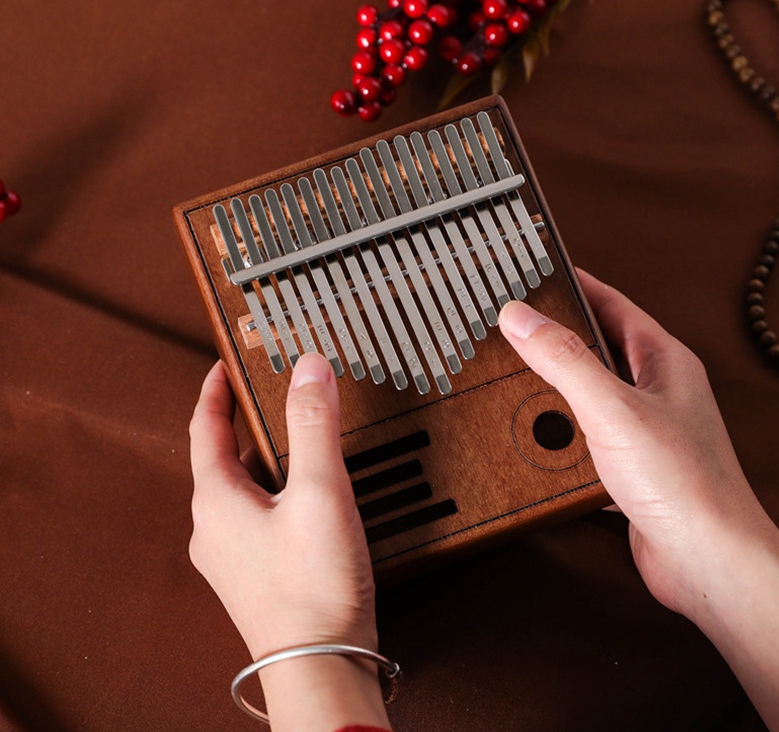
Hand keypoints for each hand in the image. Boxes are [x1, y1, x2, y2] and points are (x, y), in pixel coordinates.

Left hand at [189, 354, 388, 730]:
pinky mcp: (254, 575)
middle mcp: (213, 528)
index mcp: (216, 501)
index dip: (214, 390)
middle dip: (250, 425)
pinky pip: (257, 517)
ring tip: (302, 445)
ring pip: (244, 490)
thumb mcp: (319, 492)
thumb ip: (314, 426)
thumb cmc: (313, 587)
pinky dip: (277, 493)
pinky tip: (310, 500)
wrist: (320, 667)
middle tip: (277, 398)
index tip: (224, 365)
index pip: (204, 428)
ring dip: (267, 461)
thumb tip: (308, 368)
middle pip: (224, 458)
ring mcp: (230, 556)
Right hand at [498, 270, 778, 730]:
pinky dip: (560, 434)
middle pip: (599, 346)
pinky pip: (586, 436)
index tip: (538, 270)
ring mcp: (644, 429)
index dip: (574, 283)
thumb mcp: (612, 408)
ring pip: (590, 393)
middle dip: (557, 334)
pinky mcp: (629, 467)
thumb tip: (520, 315)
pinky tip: (536, 438)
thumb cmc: (684, 485)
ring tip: (515, 376)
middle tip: (515, 322)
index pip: (611, 303)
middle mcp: (656, 391)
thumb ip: (564, 359)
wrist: (708, 564)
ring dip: (555, 387)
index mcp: (662, 361)